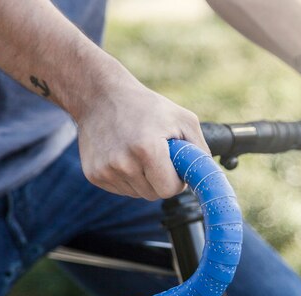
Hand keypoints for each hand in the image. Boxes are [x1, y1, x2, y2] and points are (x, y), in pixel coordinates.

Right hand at [75, 81, 209, 199]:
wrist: (100, 96)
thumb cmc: (146, 106)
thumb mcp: (183, 119)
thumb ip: (200, 150)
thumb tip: (208, 177)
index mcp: (147, 150)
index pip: (169, 190)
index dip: (177, 180)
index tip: (175, 166)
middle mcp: (123, 163)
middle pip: (154, 194)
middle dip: (161, 180)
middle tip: (158, 156)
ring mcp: (105, 171)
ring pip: (138, 194)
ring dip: (144, 179)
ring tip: (138, 152)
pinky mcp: (93, 175)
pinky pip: (121, 189)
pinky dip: (127, 178)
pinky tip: (124, 155)